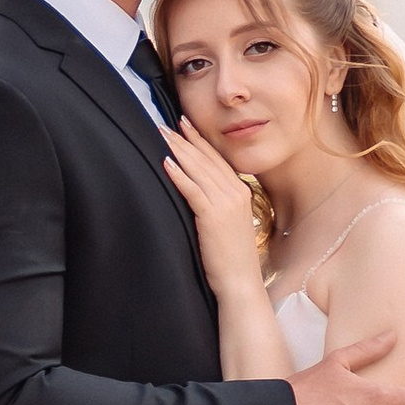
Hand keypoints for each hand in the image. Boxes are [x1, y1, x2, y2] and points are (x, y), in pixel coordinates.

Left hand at [162, 117, 266, 298]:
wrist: (240, 281)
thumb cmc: (232, 258)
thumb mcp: (231, 223)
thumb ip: (220, 204)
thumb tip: (202, 192)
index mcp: (242, 192)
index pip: (218, 159)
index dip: (200, 140)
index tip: (186, 125)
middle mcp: (236, 193)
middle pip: (207, 159)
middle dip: (185, 139)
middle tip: (167, 123)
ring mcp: (226, 203)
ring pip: (198, 169)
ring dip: (178, 150)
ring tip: (162, 136)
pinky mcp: (213, 216)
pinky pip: (193, 189)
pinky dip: (179, 174)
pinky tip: (166, 163)